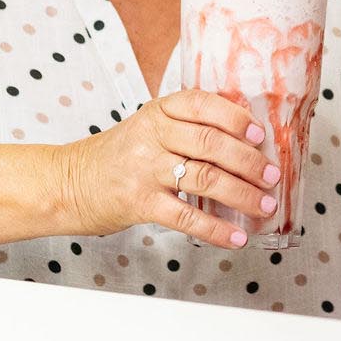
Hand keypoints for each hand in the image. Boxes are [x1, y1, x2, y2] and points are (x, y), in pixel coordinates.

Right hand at [62, 89, 278, 247]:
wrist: (68, 183)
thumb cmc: (118, 156)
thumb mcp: (148, 127)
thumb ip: (186, 128)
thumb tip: (244, 141)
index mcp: (158, 111)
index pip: (202, 104)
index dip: (235, 117)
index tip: (259, 133)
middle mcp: (152, 135)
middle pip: (210, 143)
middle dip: (249, 161)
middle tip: (271, 175)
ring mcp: (145, 169)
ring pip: (204, 178)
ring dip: (242, 194)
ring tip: (265, 205)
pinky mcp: (140, 203)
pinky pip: (187, 217)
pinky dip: (216, 229)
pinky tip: (236, 236)